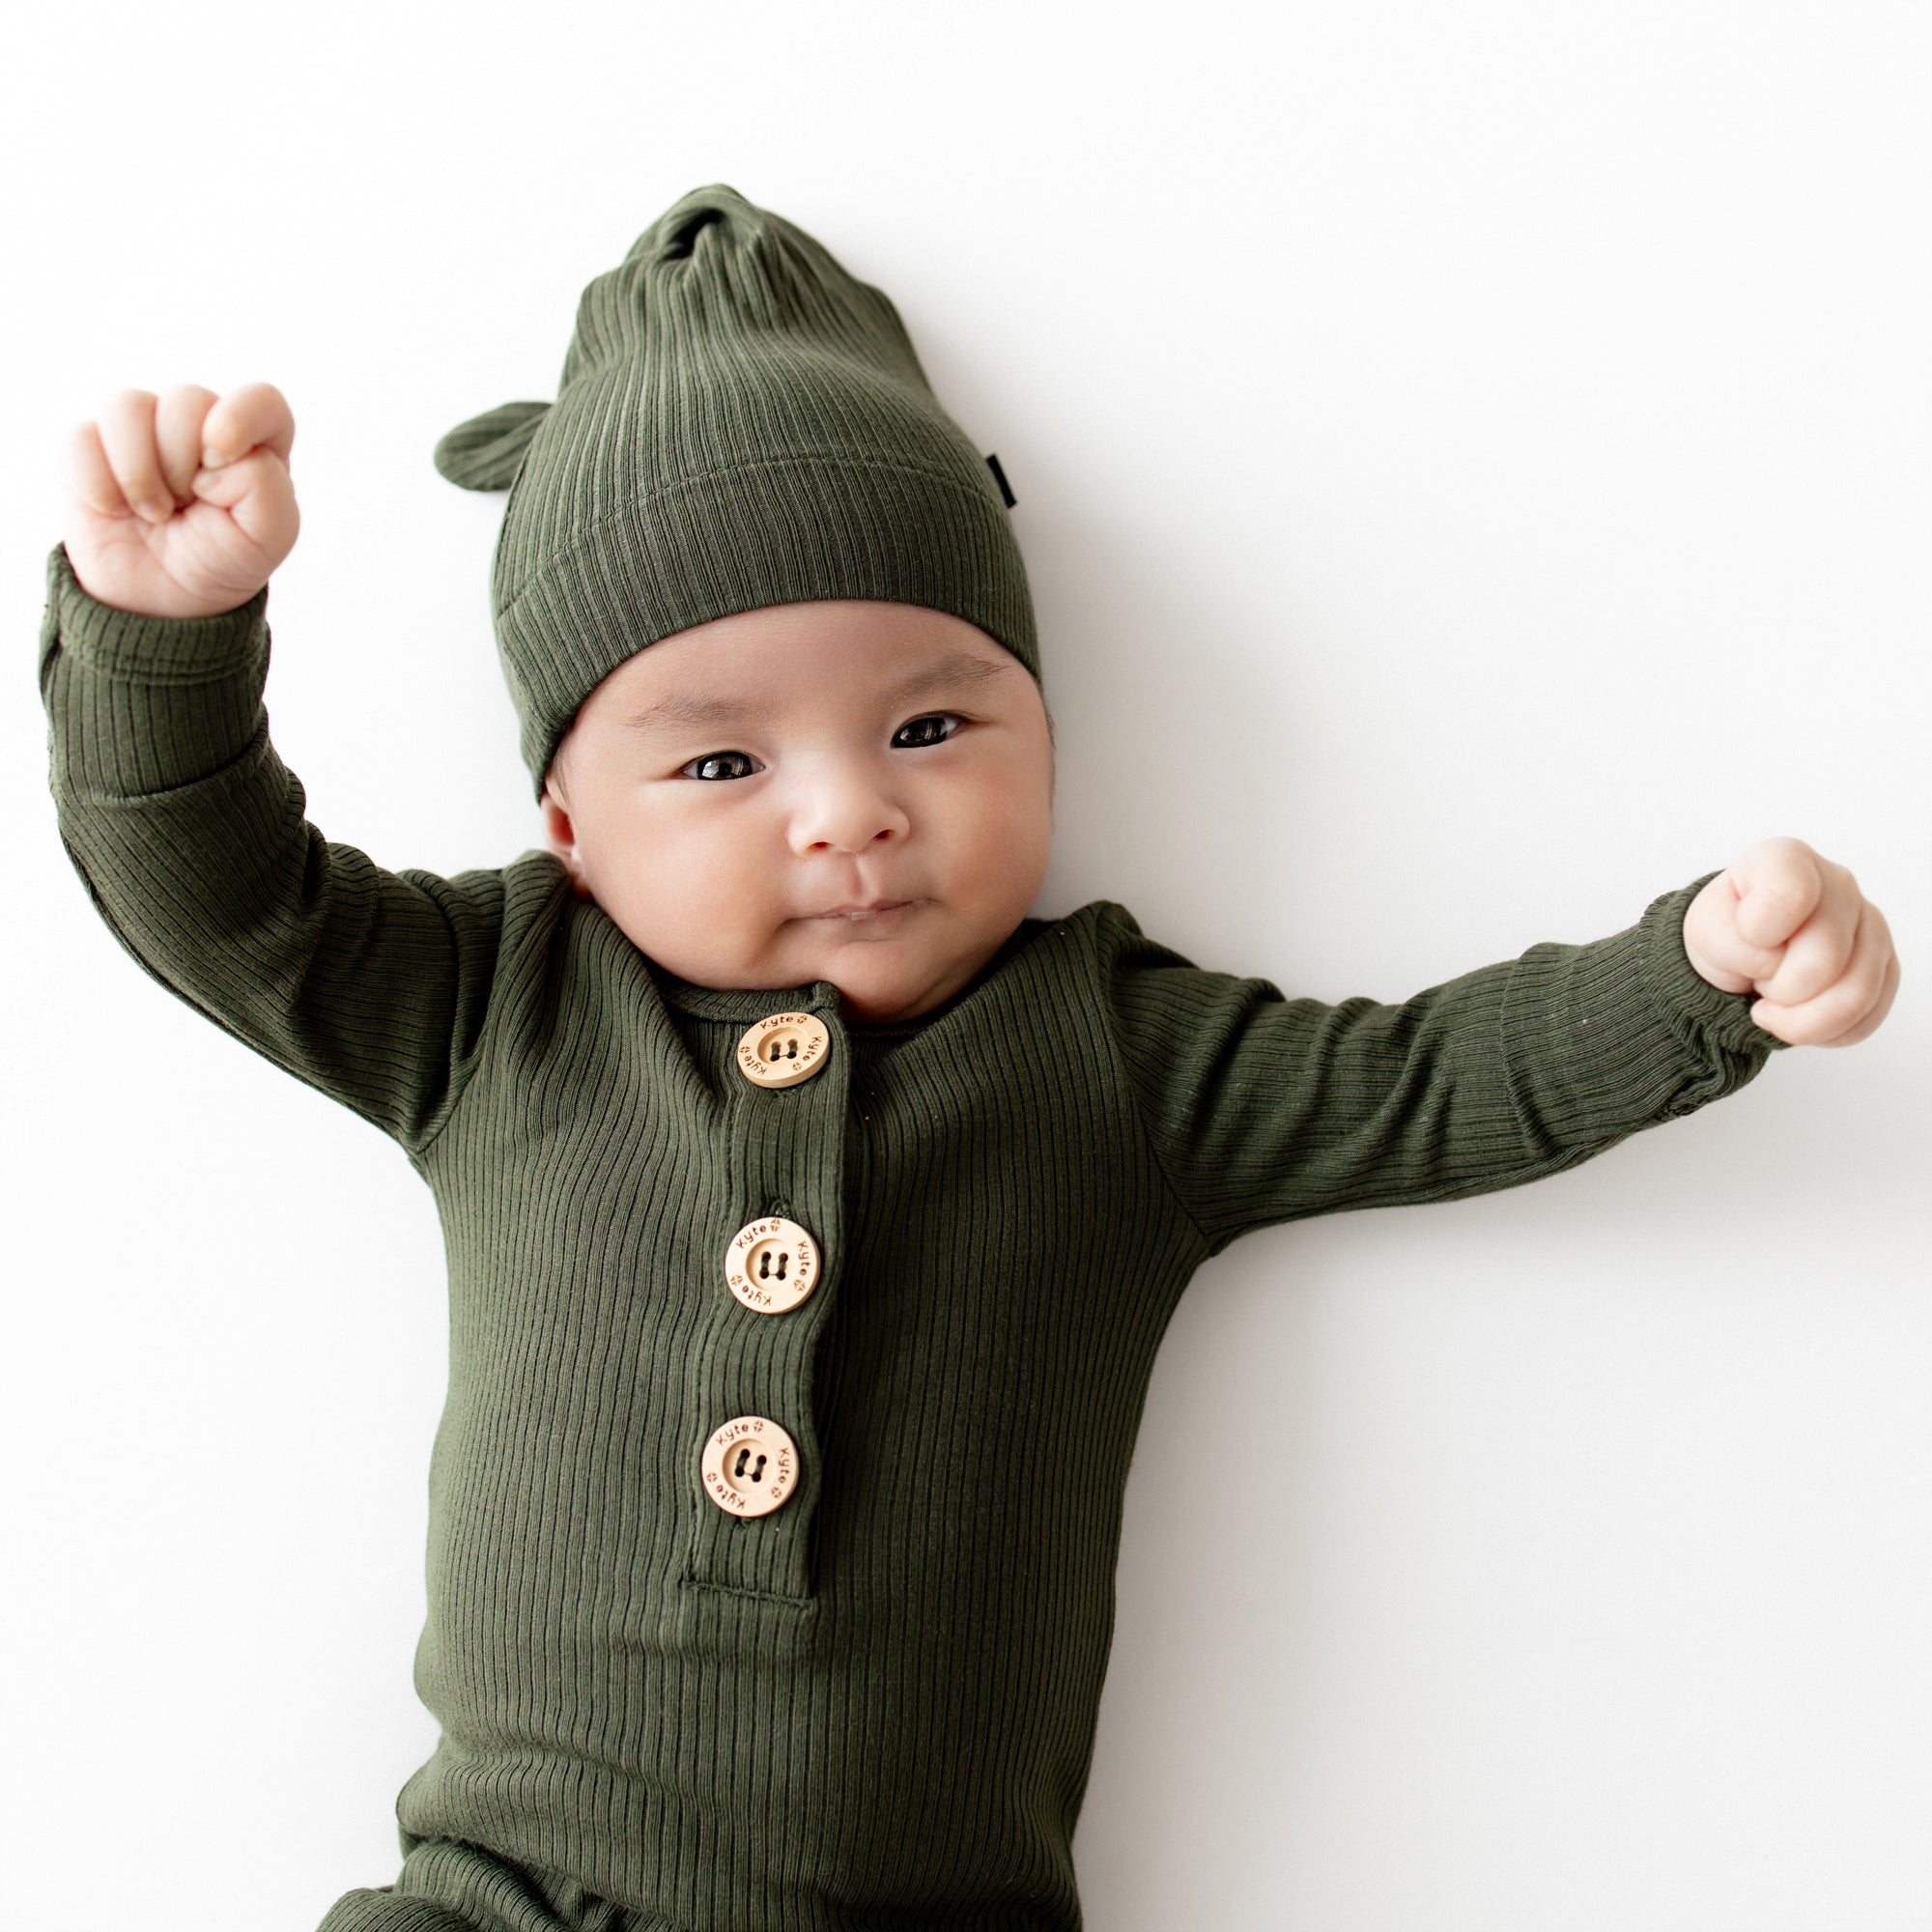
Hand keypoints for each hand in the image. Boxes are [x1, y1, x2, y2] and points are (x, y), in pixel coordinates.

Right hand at [64, 382, 298, 618]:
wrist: (164, 600)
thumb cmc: (222, 560)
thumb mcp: (268, 536)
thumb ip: (266, 484)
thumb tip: (214, 449)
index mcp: (255, 442)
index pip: (262, 400)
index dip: (240, 418)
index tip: (220, 458)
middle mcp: (198, 425)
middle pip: (187, 399)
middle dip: (183, 464)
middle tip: (185, 507)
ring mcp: (142, 430)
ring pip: (127, 406)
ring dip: (139, 473)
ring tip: (154, 512)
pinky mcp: (91, 445)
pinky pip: (81, 437)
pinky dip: (97, 483)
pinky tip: (115, 510)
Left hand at [1682, 838, 1898, 1046]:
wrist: (1743, 950)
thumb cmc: (1727, 930)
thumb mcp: (1704, 930)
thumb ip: (1730, 943)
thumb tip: (1776, 965)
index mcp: (1788, 861)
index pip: (1792, 894)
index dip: (1760, 931)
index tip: (1746, 934)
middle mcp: (1839, 885)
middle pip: (1824, 960)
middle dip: (1778, 987)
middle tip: (1758, 977)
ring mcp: (1870, 926)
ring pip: (1854, 997)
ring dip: (1799, 1018)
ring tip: (1776, 1002)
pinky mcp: (1886, 968)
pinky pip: (1864, 1020)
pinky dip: (1822, 1032)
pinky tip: (1799, 1015)